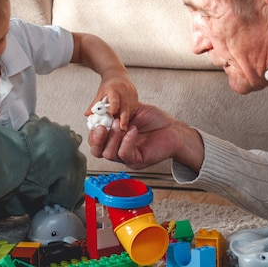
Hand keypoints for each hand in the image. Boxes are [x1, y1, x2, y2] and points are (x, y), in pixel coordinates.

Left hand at [86, 74, 137, 130]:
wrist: (116, 74)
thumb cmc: (108, 85)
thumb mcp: (100, 93)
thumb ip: (94, 105)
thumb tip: (87, 114)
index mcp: (113, 89)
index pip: (114, 99)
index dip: (114, 108)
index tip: (113, 115)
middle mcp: (123, 89)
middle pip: (125, 106)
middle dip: (124, 118)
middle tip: (123, 128)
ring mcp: (130, 91)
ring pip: (131, 107)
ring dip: (127, 116)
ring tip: (122, 123)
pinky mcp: (135, 94)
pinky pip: (134, 106)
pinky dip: (131, 113)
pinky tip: (126, 116)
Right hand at [88, 103, 203, 170]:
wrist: (174, 130)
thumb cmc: (156, 121)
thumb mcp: (133, 110)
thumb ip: (117, 109)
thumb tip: (102, 105)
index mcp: (114, 138)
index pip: (95, 140)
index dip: (93, 131)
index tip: (96, 118)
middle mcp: (118, 148)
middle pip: (97, 151)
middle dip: (96, 138)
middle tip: (101, 126)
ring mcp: (126, 156)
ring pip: (108, 154)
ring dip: (112, 137)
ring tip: (121, 124)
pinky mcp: (136, 160)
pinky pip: (124, 153)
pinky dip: (126, 140)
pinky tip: (132, 130)